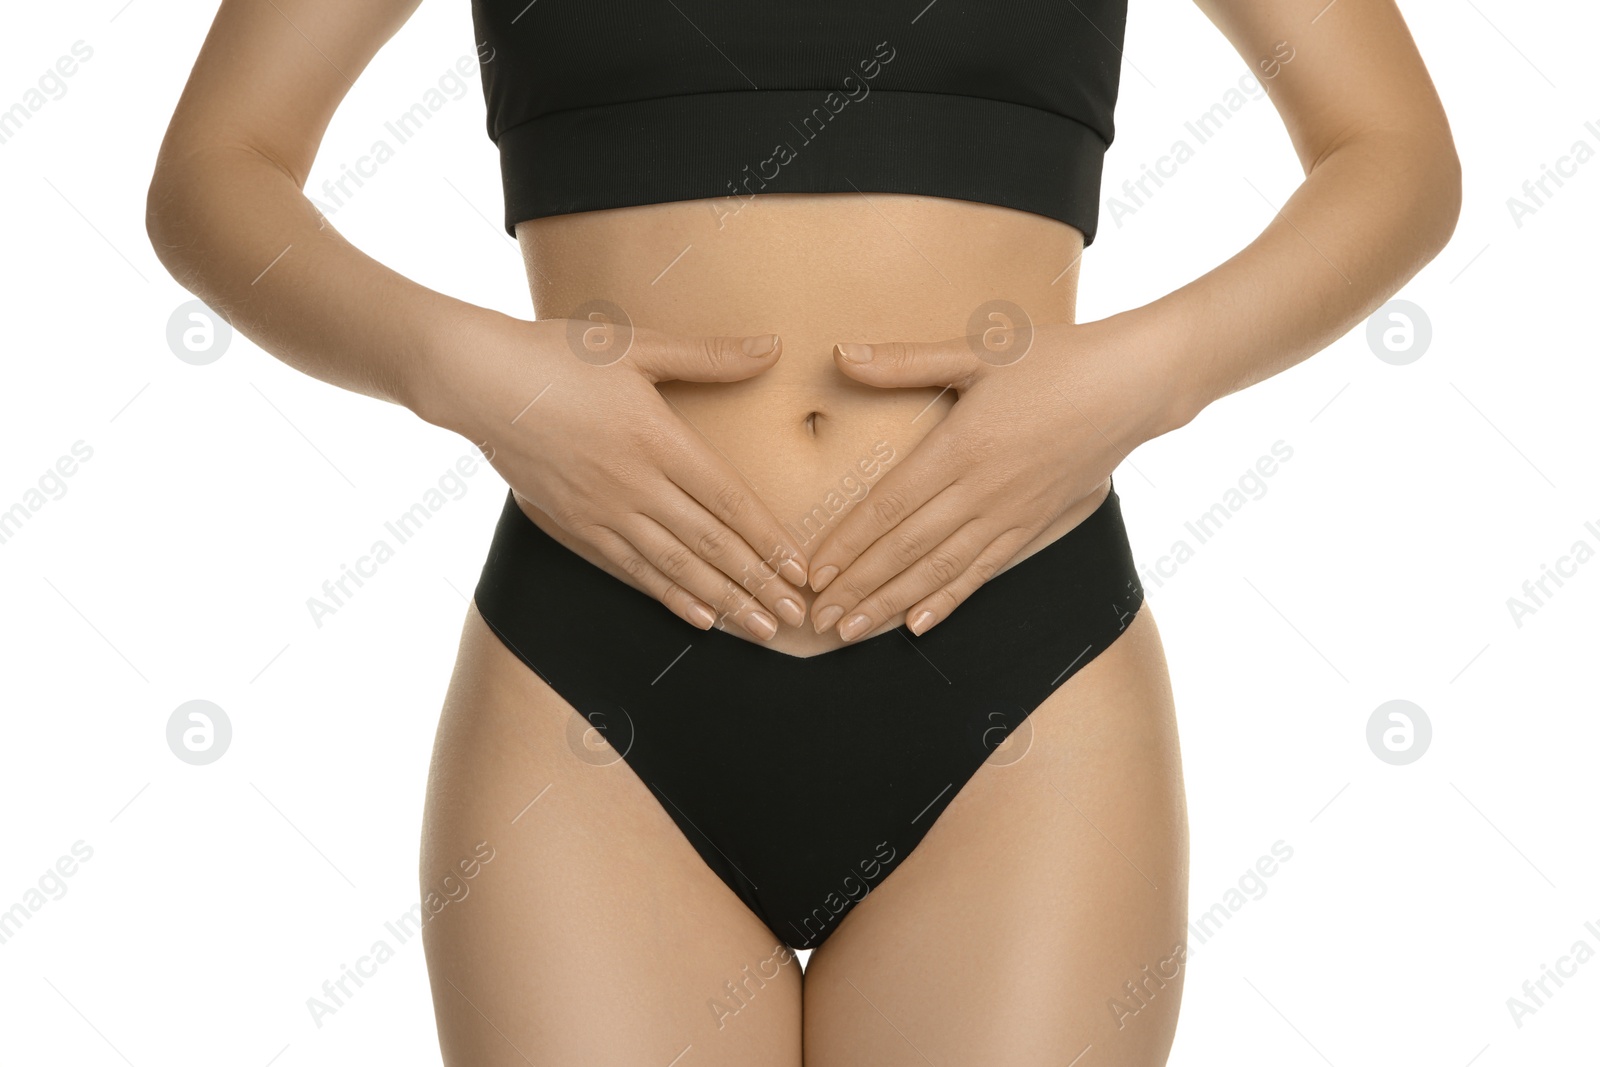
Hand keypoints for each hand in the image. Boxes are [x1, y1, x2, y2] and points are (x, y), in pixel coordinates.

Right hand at [416, 309, 811, 639]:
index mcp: (658, 439)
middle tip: (794, 616)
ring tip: (759, 629)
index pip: (729, 501)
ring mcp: (602, 512)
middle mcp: (635, 485)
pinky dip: (669, 597)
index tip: (800, 569)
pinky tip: (698, 618)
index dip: (769, 540)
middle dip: (757, 584)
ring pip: (675, 568)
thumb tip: (771, 349)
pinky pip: (631, 571)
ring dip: (722, 602)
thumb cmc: (559, 356)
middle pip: (709, 544)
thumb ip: (708, 356)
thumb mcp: (637, 346)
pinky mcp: (574, 527)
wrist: (478, 382)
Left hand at [807, 314, 1179, 639]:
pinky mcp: (1033, 525)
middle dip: (859, 587)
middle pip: (908, 549)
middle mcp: (983, 490)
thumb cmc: (1055, 358)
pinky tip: (918, 625)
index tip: (814, 571)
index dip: (849, 543)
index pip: (891, 506)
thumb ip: (906, 360)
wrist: (1134, 386)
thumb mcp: (978, 349)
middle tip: (818, 617)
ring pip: (941, 570)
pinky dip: (948, 601)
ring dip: (892, 604)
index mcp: (963, 445)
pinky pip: (984, 572)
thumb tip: (840, 355)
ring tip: (852, 632)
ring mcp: (1011, 514)